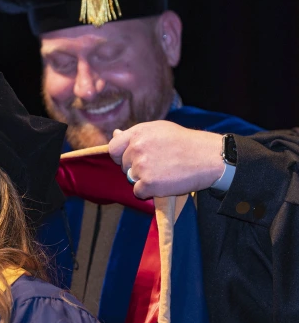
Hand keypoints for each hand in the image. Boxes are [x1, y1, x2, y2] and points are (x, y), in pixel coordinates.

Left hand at [108, 120, 224, 198]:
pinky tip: (164, 183)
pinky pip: (138, 192)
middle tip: (157, 165)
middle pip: (123, 165)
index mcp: (138, 133)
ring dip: (144, 180)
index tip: (130, 159)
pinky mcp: (148, 183)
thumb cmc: (185, 143)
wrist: (208, 158)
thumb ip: (136, 134)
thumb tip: (115, 134)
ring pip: (132, 179)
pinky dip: (149, 192)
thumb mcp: (160, 130)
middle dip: (136, 168)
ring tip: (164, 172)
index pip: (113, 147)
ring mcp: (141, 165)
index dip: (119, 155)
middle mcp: (136, 147)